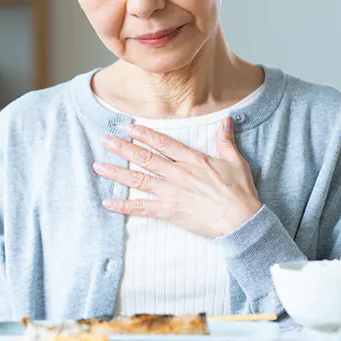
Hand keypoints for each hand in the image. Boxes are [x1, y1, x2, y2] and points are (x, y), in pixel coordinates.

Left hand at [93, 117, 261, 237]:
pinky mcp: (169, 211)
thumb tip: (227, 119)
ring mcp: (171, 192)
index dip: (144, 134)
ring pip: (138, 179)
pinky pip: (141, 208)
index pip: (163, 143)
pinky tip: (108, 202)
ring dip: (117, 173)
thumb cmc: (240, 192)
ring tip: (99, 167)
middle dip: (122, 148)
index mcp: (192, 160)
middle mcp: (178, 173)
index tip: (128, 128)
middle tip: (104, 140)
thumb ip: (226, 140)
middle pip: (144, 158)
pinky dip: (123, 206)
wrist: (241, 220)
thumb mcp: (235, 161)